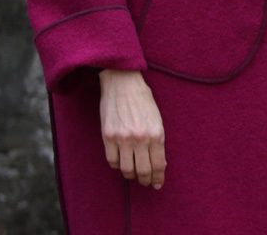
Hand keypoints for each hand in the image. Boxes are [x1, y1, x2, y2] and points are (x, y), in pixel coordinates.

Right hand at [98, 69, 165, 188]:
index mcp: (156, 133)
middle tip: (146, 183)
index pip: (158, 163)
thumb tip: (159, 162)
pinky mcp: (108, 136)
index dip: (158, 177)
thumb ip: (158, 140)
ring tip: (133, 176)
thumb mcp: (158, 119)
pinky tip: (121, 164)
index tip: (158, 183)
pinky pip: (111, 160)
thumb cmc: (143, 100)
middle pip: (142, 170)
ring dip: (130, 176)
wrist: (122, 84)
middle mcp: (140, 138)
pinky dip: (117, 166)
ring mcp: (122, 138)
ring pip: (126, 168)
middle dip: (145, 180)